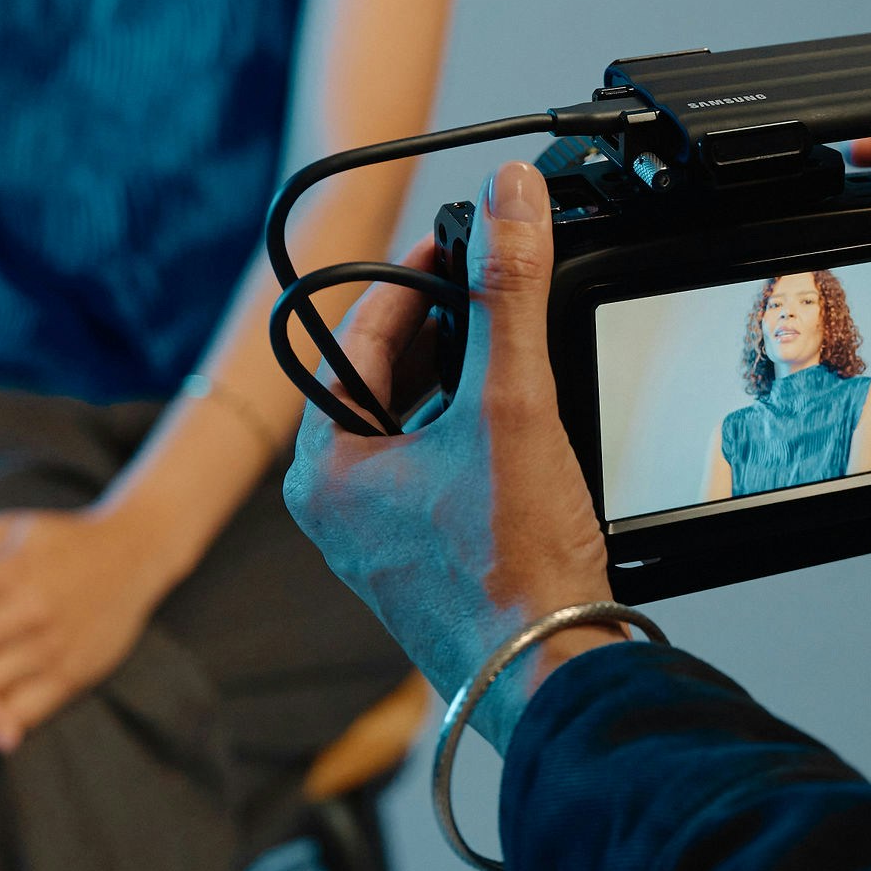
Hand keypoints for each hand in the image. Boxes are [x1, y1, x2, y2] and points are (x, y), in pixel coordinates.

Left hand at [284, 161, 619, 750]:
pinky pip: (440, 468)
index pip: (361, 332)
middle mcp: (337, 502)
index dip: (420, 273)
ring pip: (420, 423)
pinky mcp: (424, 556)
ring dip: (470, 383)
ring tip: (523, 361)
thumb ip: (509, 290)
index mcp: (323, 465)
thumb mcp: (510, 404)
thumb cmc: (509, 569)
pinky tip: (527, 431)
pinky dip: (479, 435)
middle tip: (505, 288)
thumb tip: (511, 197)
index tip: (468, 234)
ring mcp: (379, 534)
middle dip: (452, 329)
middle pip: (390, 375)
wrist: (547, 672)